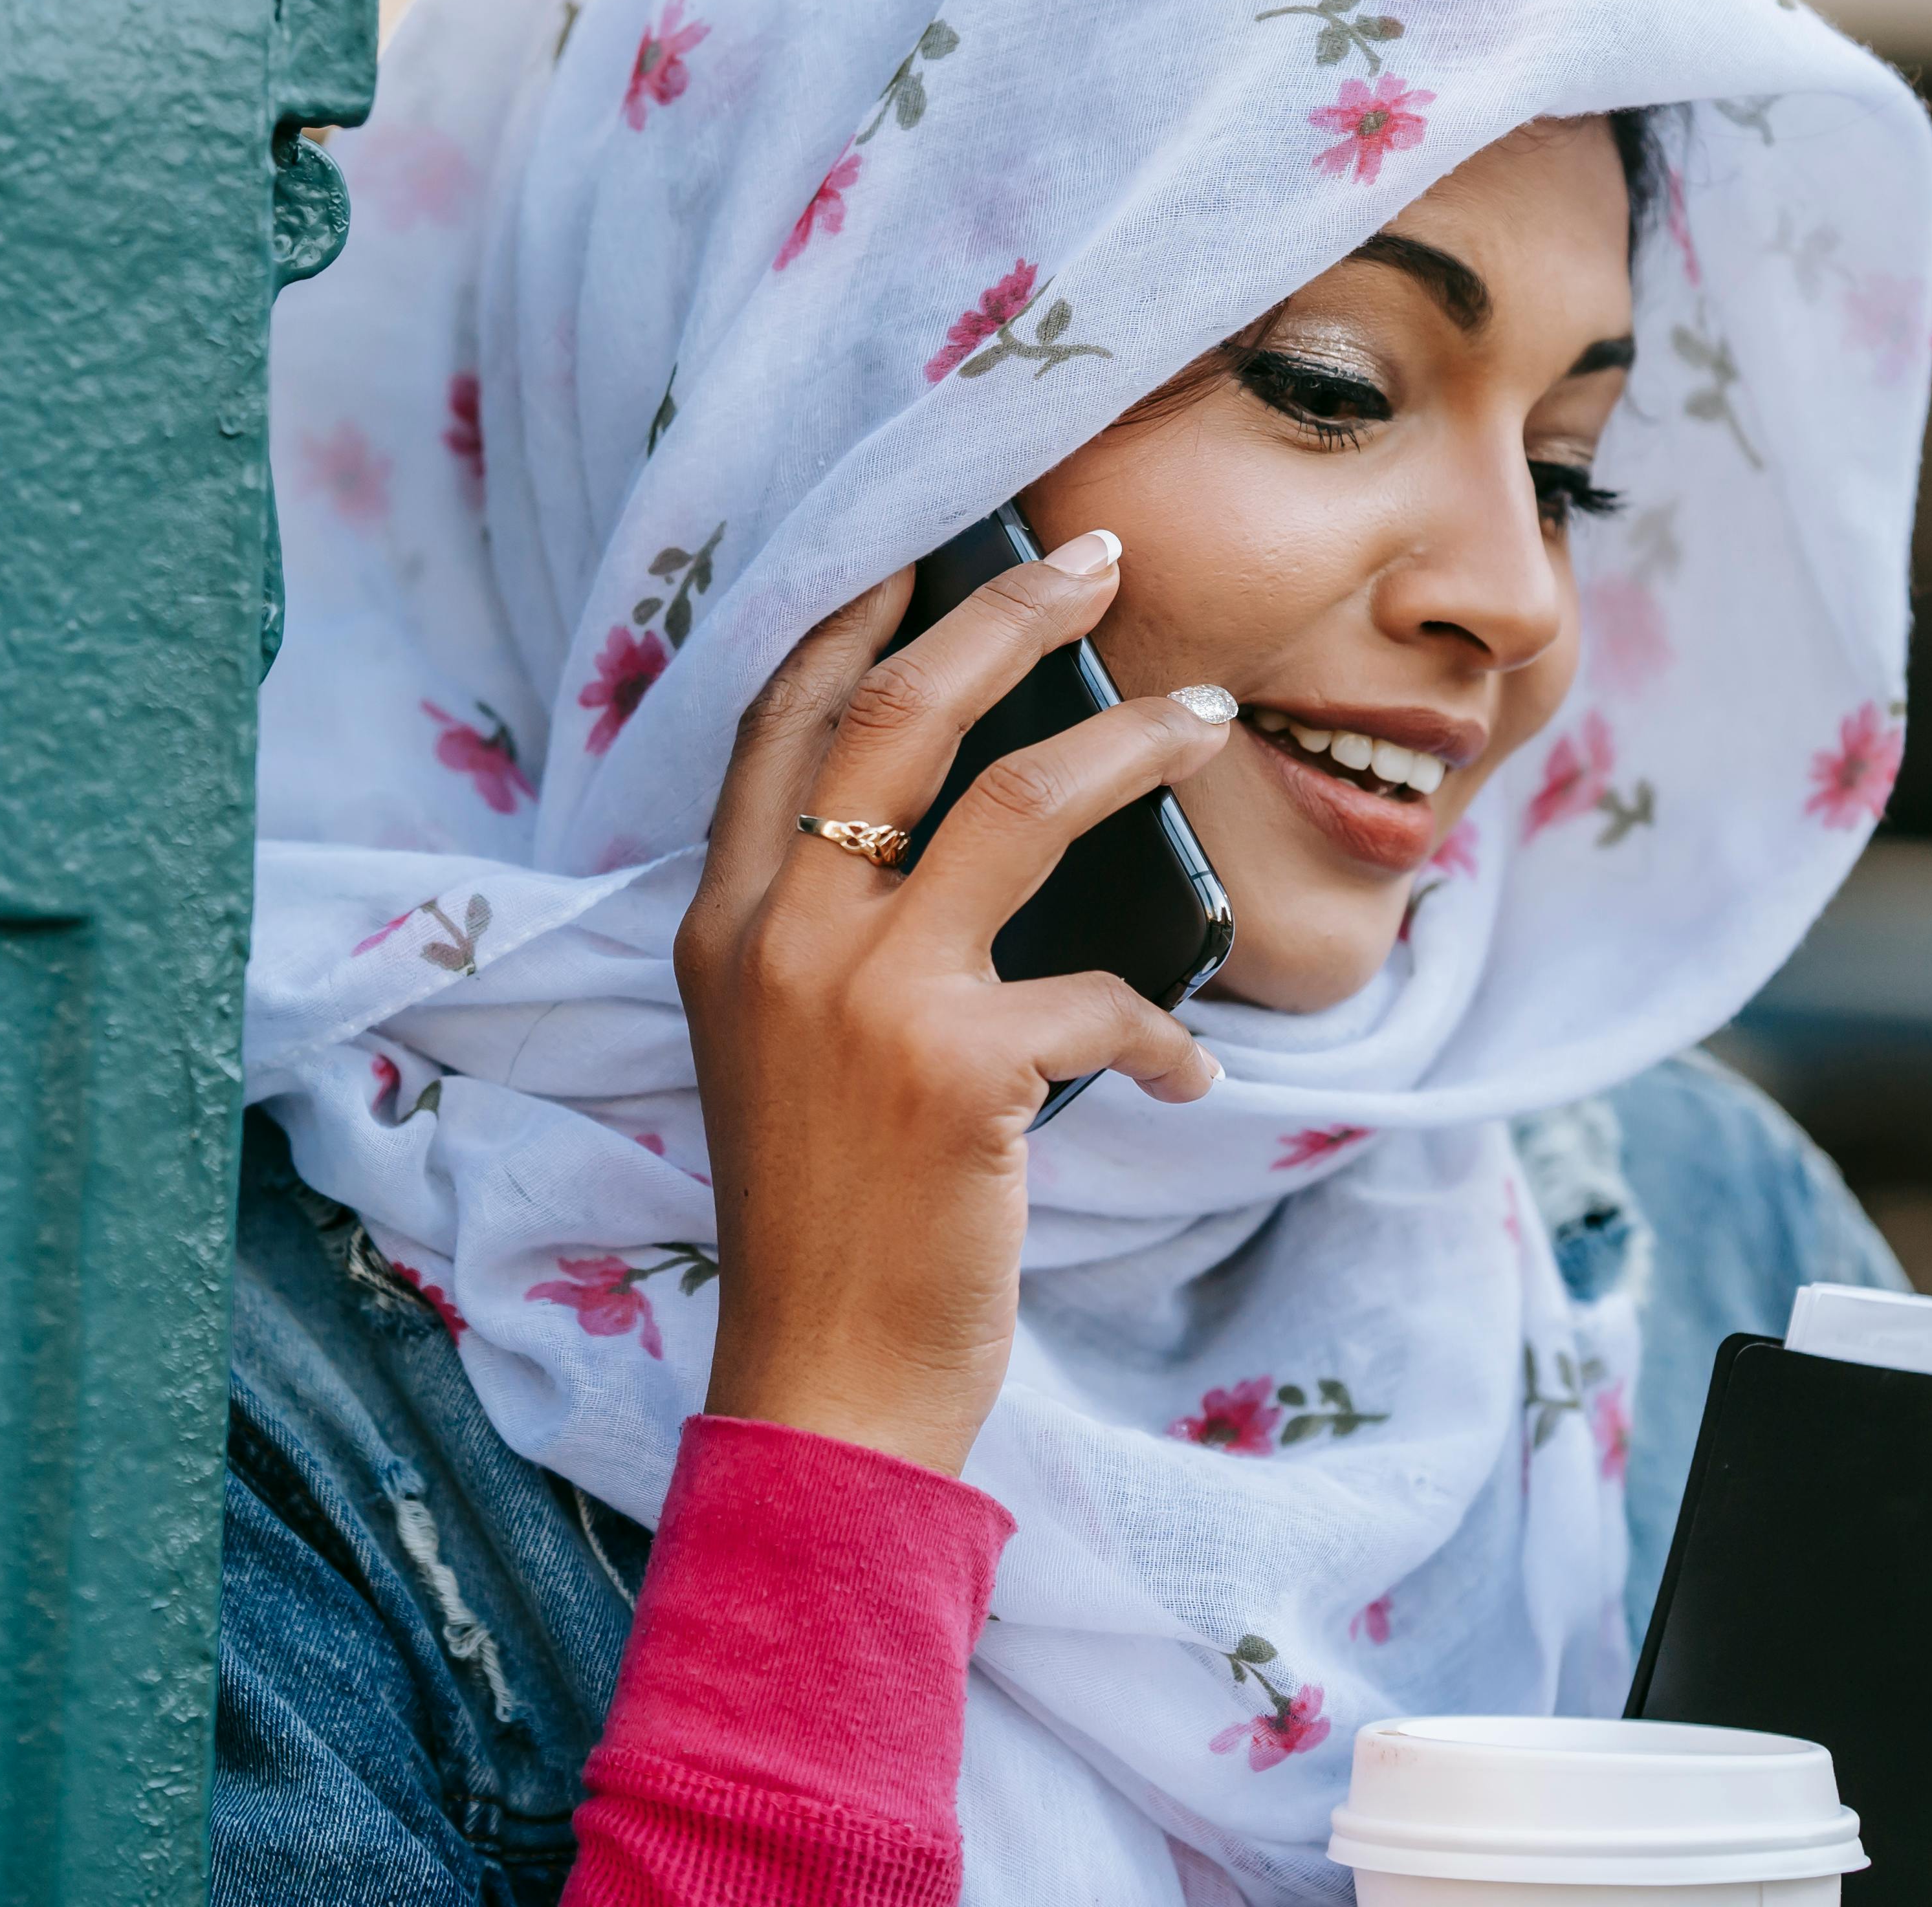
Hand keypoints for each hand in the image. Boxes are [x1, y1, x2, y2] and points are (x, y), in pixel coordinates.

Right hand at [674, 531, 1230, 1475]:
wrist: (821, 1384)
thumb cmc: (829, 1222)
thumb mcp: (791, 1054)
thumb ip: (846, 941)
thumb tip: (989, 834)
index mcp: (727, 926)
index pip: (781, 723)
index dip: (855, 619)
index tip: (925, 547)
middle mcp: (780, 938)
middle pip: (899, 712)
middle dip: (1006, 612)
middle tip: (1096, 558)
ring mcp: (865, 995)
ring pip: (1020, 800)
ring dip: (1132, 744)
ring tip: (1204, 717)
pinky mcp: (959, 1069)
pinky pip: (1105, 995)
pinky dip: (1165, 1030)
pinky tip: (1186, 1071)